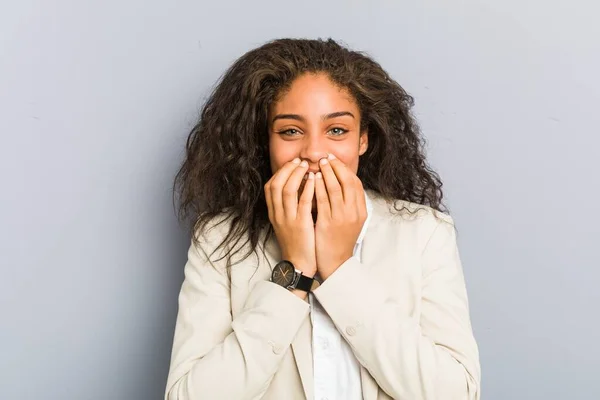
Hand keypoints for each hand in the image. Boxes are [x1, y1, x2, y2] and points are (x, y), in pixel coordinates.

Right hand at [264, 158, 316, 279]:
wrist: (299, 263)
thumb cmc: (297, 242)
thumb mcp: (287, 222)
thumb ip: (288, 206)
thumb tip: (297, 186)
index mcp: (274, 213)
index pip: (270, 186)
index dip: (280, 172)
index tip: (292, 164)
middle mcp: (278, 214)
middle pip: (276, 184)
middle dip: (288, 169)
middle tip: (300, 161)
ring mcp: (288, 219)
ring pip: (287, 190)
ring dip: (297, 175)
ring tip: (307, 166)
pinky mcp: (300, 225)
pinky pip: (303, 202)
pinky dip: (308, 189)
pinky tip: (315, 180)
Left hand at [314, 153, 366, 279]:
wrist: (336, 262)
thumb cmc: (340, 240)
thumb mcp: (351, 221)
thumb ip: (349, 204)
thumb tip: (342, 184)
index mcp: (361, 211)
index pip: (356, 184)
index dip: (346, 170)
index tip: (336, 161)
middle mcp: (354, 212)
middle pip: (347, 182)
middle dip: (337, 167)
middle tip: (327, 157)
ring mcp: (342, 217)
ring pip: (335, 188)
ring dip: (327, 173)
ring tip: (319, 164)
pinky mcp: (328, 223)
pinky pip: (323, 200)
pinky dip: (318, 187)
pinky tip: (312, 179)